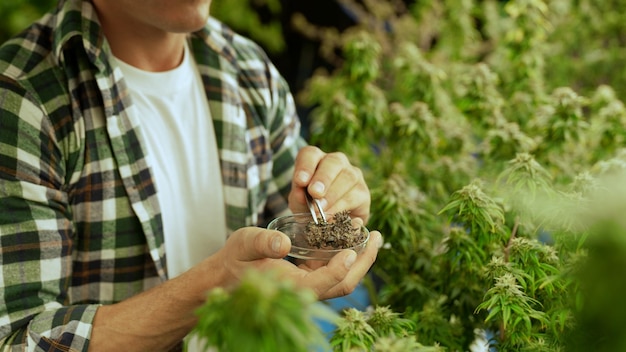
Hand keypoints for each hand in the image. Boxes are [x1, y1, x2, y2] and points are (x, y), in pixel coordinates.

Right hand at [212, 226, 382, 299]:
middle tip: (377, 236)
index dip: (341, 267)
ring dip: (360, 259)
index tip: (353, 248)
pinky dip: (348, 256)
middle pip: (343, 284)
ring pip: (343, 280)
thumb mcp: (245, 243)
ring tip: (372, 235)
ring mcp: (310, 287)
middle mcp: (305, 292)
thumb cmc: (235, 259)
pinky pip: (335, 272)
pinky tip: (354, 238)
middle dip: (364, 262)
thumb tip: (284, 244)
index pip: (324, 282)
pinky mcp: (310, 279)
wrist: (227, 274)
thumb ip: (263, 243)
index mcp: (291, 288)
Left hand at [289, 146, 370, 222]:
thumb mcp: (299, 203)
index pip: (310, 154)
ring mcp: (353, 175)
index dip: (305, 166)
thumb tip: (300, 194)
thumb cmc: (309, 207)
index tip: (300, 181)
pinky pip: (354, 197)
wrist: (327, 226)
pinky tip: (330, 217)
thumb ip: (298, 197)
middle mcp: (337, 163)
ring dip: (332, 194)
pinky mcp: (363, 193)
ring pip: (348, 177)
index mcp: (316, 159)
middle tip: (314, 193)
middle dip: (323, 178)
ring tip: (320, 209)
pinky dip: (340, 207)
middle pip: (333, 162)